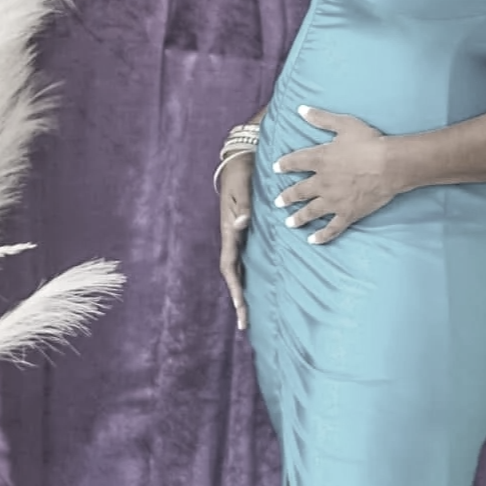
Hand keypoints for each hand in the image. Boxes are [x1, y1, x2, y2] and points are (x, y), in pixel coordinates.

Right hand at [218, 152, 254, 328]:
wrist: (241, 161)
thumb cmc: (243, 174)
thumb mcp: (243, 189)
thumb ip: (244, 207)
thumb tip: (240, 225)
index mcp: (229, 231)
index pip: (229, 266)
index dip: (234, 287)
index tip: (240, 305)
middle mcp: (232, 238)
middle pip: (233, 275)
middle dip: (238, 300)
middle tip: (244, 324)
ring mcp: (238, 237)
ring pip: (238, 271)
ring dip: (242, 292)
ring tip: (249, 315)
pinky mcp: (245, 232)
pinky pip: (246, 259)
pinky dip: (249, 276)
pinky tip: (256, 289)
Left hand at [273, 106, 398, 243]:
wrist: (390, 165)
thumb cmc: (369, 142)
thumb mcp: (344, 124)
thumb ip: (321, 118)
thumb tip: (301, 109)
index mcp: (320, 159)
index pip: (295, 162)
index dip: (284, 165)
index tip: (276, 168)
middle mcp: (322, 182)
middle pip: (299, 191)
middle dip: (286, 197)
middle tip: (278, 202)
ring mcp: (334, 200)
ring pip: (311, 212)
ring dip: (298, 218)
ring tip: (289, 223)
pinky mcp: (347, 213)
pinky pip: (332, 228)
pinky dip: (322, 236)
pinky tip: (313, 241)